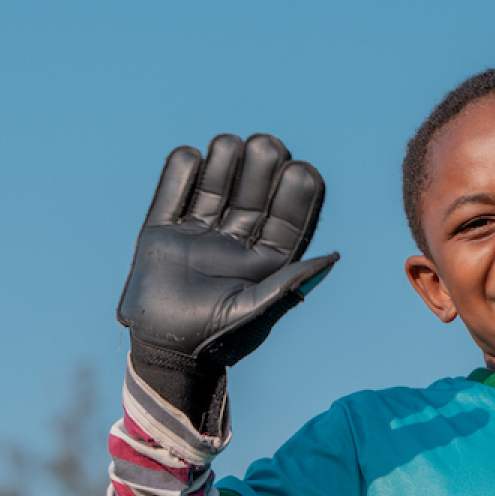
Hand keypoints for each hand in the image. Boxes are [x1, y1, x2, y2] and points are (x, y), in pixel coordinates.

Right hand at [118, 132, 337, 368]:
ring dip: (223, 164)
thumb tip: (332, 257)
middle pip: (251, 197)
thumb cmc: (217, 339)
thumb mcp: (256, 310)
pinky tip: (192, 155)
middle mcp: (234, 244)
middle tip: (268, 145)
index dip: (296, 196)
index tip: (304, 170)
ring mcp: (198, 235)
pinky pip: (170, 196)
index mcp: (264, 261)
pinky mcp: (162, 232)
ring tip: (230, 143)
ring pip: (214, 189)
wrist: (165, 352)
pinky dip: (179, 174)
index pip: (285, 220)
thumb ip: (289, 283)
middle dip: (261, 171)